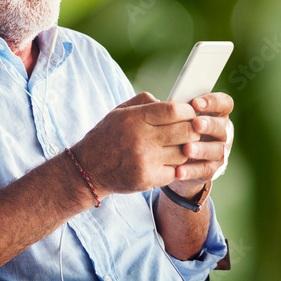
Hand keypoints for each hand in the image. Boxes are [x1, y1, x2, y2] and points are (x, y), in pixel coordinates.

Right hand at [71, 92, 200, 197]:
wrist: (87, 169)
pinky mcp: (147, 179)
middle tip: (188, 131)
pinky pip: (176, 171)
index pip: (174, 110)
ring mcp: (145, 161)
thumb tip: (172, 101)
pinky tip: (164, 163)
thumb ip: (144, 102)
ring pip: (184, 153)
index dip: (188, 111)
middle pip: (186, 131)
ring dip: (184, 150)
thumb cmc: (106, 137)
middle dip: (192, 130)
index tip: (188, 114)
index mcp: (133, 119)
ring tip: (174, 147)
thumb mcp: (118, 113)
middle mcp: (140, 139)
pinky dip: (174, 168)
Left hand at [166, 92, 233, 196]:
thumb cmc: (171, 130)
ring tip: (186, 149)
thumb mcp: (169, 117)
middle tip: (195, 124)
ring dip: (202, 149)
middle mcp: (221, 131)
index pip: (223, 103)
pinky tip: (179, 170)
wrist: (172, 159)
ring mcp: (219, 150)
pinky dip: (192, 170)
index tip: (195, 103)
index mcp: (214, 113)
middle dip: (209, 124)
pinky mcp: (213, 168)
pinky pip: (206, 170)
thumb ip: (167, 108)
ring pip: (217, 150)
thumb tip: (153, 100)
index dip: (213, 101)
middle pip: (223, 126)